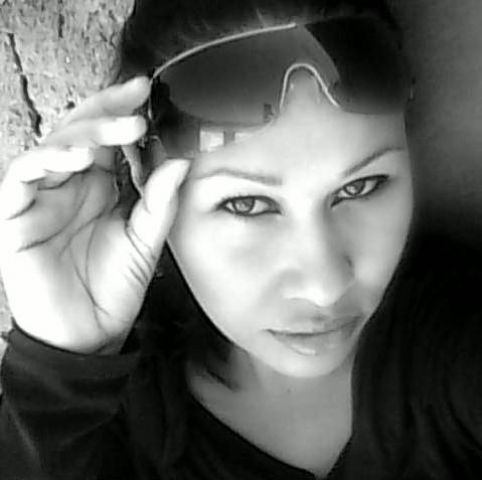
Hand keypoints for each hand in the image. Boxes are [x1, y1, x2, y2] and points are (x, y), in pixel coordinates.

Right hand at [0, 77, 189, 353]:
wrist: (88, 333)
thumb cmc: (115, 288)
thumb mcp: (146, 242)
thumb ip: (160, 203)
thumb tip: (179, 162)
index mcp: (98, 188)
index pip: (106, 137)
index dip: (120, 111)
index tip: (144, 91)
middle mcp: (69, 185)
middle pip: (79, 131)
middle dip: (106, 113)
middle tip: (136, 103)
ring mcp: (41, 197)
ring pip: (53, 145)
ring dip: (83, 133)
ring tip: (118, 133)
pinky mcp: (15, 214)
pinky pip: (21, 175)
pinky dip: (45, 160)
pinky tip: (75, 158)